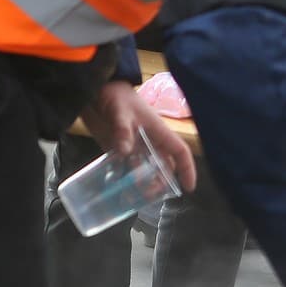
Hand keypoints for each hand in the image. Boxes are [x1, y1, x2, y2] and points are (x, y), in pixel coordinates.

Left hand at [80, 80, 196, 190]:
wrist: (97, 88)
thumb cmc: (117, 95)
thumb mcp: (121, 111)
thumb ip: (123, 131)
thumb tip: (124, 152)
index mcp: (157, 131)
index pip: (179, 152)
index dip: (187, 169)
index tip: (188, 188)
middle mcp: (148, 141)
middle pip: (162, 166)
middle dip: (159, 183)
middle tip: (148, 196)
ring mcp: (132, 146)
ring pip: (143, 170)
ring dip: (139, 184)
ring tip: (130, 198)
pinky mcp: (115, 147)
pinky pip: (122, 167)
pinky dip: (121, 178)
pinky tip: (115, 189)